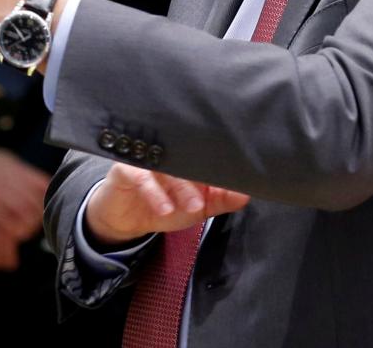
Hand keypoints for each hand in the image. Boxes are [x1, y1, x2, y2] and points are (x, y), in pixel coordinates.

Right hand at [84, 163, 249, 245]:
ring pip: (165, 165)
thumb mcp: (197, 208)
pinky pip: (140, 176)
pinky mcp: (125, 168)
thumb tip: (246, 194)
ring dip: (180, 187)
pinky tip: (164, 208)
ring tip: (191, 207)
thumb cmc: (164, 205)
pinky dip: (154, 192)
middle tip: (208, 200)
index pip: (204, 154)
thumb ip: (220, 200)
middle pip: (186, 158)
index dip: (218, 165)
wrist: (126, 219)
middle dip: (201, 180)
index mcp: (185, 158)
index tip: (232, 178)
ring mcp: (146, 158)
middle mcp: (166, 153)